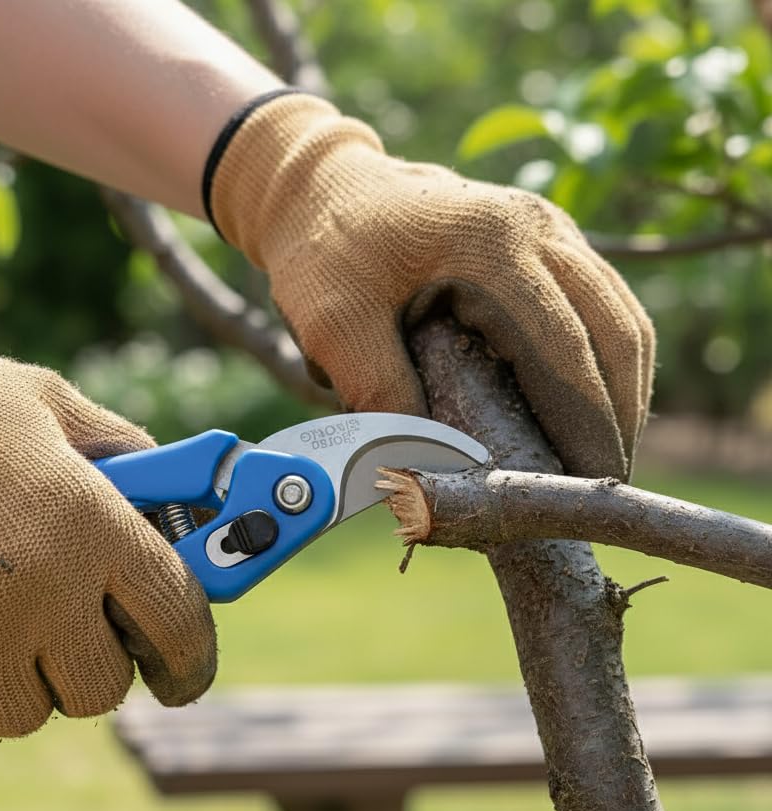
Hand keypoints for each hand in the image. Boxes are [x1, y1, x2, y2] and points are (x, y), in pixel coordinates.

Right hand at [0, 271, 215, 756]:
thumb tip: (174, 502)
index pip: (178, 622)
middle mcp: (43, 588)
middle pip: (103, 688)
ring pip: (29, 715)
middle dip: (92, 668)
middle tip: (67, 639)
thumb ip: (126, 454)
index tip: (182, 676)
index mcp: (94, 524)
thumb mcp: (56, 407)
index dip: (190, 660)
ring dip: (21, 688)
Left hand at [209, 94, 654, 479]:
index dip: (584, 423)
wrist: (324, 188)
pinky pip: (603, 307)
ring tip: (599, 460)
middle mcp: (539, 229)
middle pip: (616, 332)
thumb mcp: (332, 324)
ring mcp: (551, 231)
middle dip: (617, 417)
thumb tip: (431, 465)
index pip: (564, 347)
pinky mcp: (548, 244)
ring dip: (622, 392)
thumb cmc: (326, 251)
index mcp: (492, 244)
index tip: (586, 485)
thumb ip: (379, 390)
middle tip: (601, 488)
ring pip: (621, 319)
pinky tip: (589, 411)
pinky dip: (606, 364)